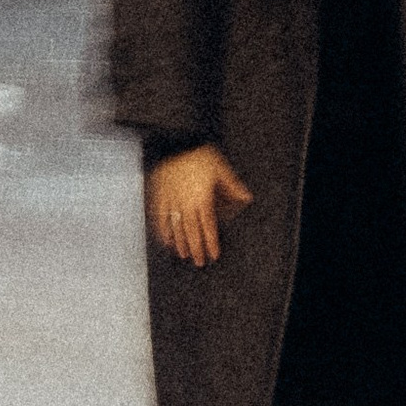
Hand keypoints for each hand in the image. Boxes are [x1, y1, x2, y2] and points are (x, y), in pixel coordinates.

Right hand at [146, 144, 253, 265]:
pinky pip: (161, 218)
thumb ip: (233, 187)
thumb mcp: (221, 169)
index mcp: (202, 199)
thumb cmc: (198, 155)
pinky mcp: (159, 196)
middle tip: (199, 262)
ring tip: (184, 255)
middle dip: (196, 249)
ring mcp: (171, 201)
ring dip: (181, 243)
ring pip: (176, 228)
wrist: (174, 143)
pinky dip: (163, 230)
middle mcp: (186, 204)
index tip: (213, 255)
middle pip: (192, 232)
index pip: (208, 227)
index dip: (211, 242)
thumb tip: (246, 198)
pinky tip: (166, 240)